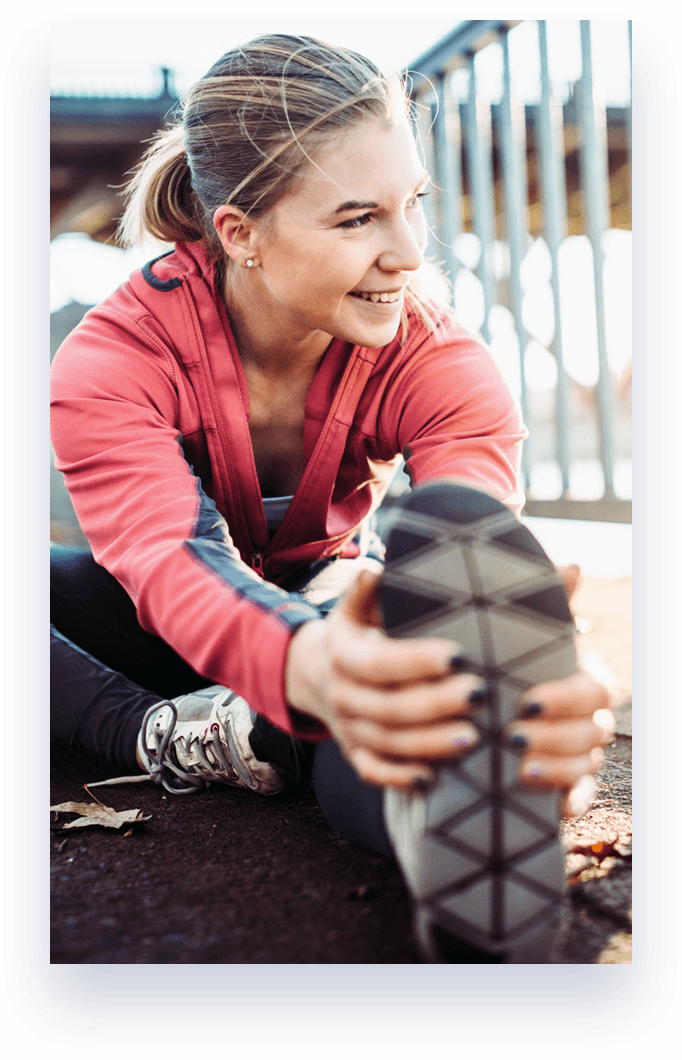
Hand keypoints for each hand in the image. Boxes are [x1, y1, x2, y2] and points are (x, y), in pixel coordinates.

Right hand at [285, 568, 485, 789]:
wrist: (318, 673)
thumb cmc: (357, 633)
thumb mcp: (356, 606)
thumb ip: (368, 588)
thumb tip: (376, 568)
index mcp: (342, 653)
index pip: (379, 662)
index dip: (416, 662)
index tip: (459, 656)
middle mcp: (342, 694)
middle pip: (388, 707)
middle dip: (435, 705)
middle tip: (480, 696)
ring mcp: (348, 728)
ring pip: (387, 743)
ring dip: (429, 744)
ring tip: (474, 738)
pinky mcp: (355, 754)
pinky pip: (373, 772)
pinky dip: (399, 779)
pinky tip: (434, 779)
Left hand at [503, 564, 616, 816]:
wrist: (459, 711)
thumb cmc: (492, 665)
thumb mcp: (504, 636)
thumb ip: (537, 606)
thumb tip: (573, 565)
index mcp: (578, 678)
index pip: (597, 689)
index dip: (568, 697)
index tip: (526, 701)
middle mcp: (584, 718)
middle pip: (594, 730)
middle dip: (557, 734)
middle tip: (513, 735)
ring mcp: (576, 755)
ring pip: (588, 764)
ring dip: (558, 767)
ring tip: (517, 766)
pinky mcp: (560, 787)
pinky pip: (579, 798)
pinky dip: (569, 801)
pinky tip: (551, 803)